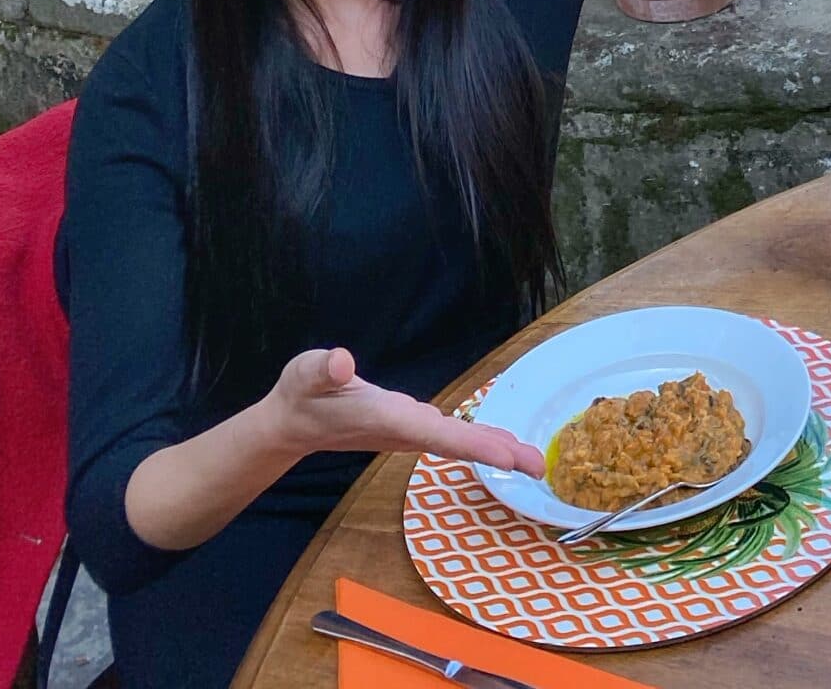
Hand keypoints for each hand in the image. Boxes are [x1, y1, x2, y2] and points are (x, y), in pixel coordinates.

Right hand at [264, 346, 545, 479]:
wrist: (290, 422)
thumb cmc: (301, 393)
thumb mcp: (306, 372)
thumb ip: (323, 369)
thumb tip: (341, 361)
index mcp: (388, 418)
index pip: (438, 435)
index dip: (475, 446)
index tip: (509, 458)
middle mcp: (404, 430)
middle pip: (458, 445)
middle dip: (499, 454)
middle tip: (540, 467)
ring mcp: (408, 431)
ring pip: (458, 442)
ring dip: (494, 450)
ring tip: (532, 459)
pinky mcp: (408, 426)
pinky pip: (450, 437)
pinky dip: (477, 441)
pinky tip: (498, 444)